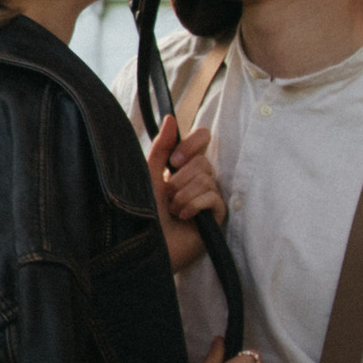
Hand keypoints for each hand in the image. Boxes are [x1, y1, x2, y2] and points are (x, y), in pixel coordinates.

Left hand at [146, 111, 224, 272]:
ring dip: (183, 195)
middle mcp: (200, 179)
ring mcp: (210, 198)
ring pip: (206, 179)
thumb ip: (161, 148)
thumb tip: (171, 118)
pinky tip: (183, 217)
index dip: (192, 144)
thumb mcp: (149, 175)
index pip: (203, 139)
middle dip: (180, 179)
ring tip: (172, 210)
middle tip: (167, 195)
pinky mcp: (216, 216)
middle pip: (203, 162)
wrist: (147, 244)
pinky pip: (213, 198)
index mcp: (184, 166)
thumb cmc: (145, 212)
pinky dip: (194, 206)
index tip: (173, 160)